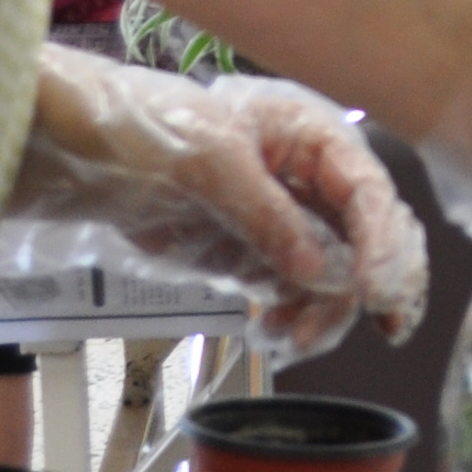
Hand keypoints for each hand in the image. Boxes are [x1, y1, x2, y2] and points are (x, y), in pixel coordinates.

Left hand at [14, 49, 427, 359]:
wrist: (87, 157)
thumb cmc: (149, 131)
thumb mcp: (212, 163)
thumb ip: (270, 218)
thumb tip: (323, 273)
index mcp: (311, 134)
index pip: (369, 190)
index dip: (383, 242)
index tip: (375, 292)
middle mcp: (312, 178)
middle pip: (374, 234)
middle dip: (382, 282)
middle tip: (384, 324)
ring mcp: (289, 221)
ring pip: (342, 276)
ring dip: (331, 314)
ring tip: (293, 340)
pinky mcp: (262, 256)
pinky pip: (302, 296)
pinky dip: (298, 322)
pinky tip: (272, 334)